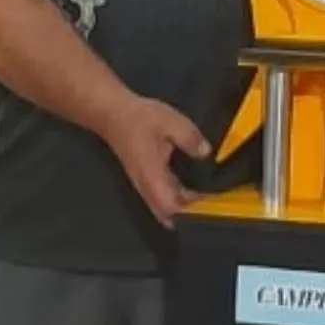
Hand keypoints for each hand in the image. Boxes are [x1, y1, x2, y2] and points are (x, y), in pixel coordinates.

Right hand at [104, 97, 210, 228]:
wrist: (112, 113)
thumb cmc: (140, 118)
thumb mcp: (170, 122)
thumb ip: (190, 139)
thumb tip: (206, 153)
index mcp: (152, 175)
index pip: (170, 206)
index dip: (188, 210)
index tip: (209, 202)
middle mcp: (146, 185)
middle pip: (167, 211)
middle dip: (188, 210)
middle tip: (212, 200)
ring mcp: (143, 183)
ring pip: (163, 204)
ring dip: (182, 204)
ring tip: (206, 194)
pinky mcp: (144, 177)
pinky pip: (161, 195)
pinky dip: (176, 196)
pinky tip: (192, 186)